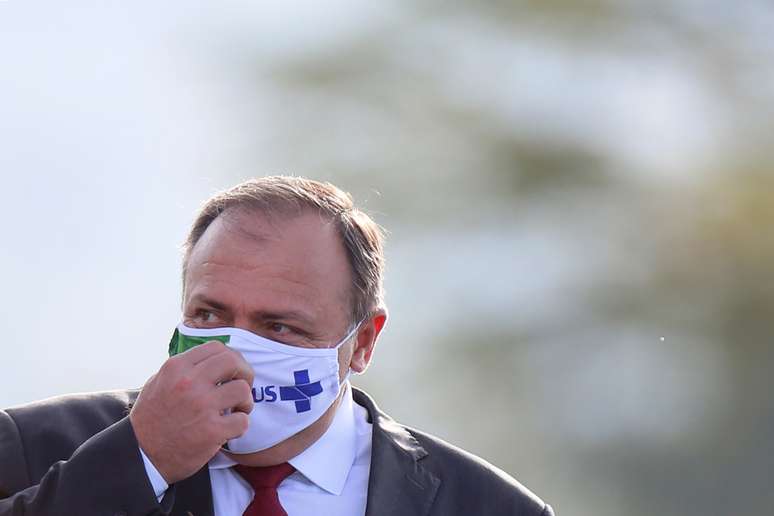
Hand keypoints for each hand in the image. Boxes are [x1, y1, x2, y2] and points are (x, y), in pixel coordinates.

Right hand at [129, 341, 253, 483]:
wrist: (141, 455)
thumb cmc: (151, 419)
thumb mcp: (158, 382)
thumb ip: (183, 368)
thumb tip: (211, 359)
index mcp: (177, 368)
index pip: (216, 347)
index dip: (231, 357)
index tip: (232, 372)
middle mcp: (190, 383)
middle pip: (233, 362)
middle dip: (245, 373)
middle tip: (242, 386)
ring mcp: (202, 406)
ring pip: (242, 390)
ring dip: (245, 401)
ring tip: (237, 409)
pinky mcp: (212, 431)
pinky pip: (242, 420)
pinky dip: (240, 425)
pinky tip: (230, 428)